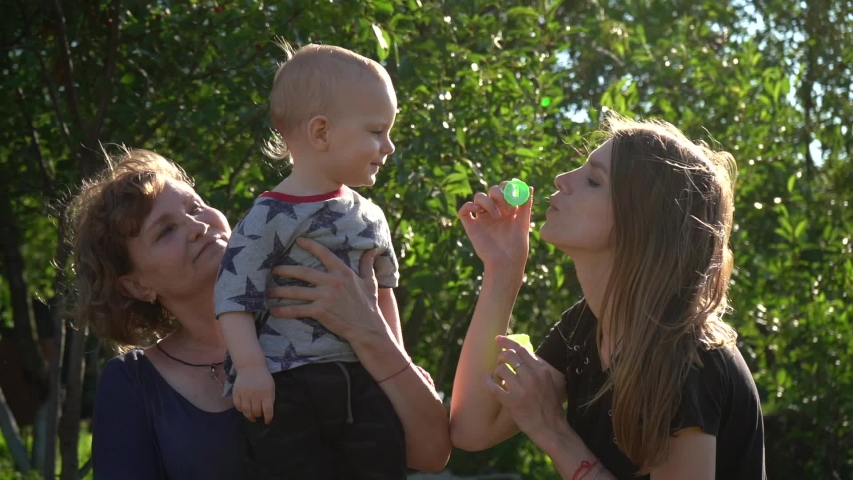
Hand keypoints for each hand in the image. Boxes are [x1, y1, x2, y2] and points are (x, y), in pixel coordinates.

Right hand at [232, 364, 274, 424]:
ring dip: (249, 416)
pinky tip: (244, 410)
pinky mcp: (236, 392)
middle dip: (258, 416)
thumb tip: (268, 412)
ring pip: (246, 411)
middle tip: (259, 416)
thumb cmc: (263, 377)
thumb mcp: (271, 386)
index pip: (268, 410)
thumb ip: (270, 399)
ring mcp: (244, 394)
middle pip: (256, 412)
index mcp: (266, 393)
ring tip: (252, 417)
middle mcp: (255, 395)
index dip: (268, 418)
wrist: (251, 366)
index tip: (267, 421)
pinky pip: (238, 406)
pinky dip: (241, 410)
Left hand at [267, 237, 386, 343]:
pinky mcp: (320, 311)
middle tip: (273, 269)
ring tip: (267, 290)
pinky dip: (284, 310)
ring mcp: (325, 297)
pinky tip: (273, 310)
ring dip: (279, 291)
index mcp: (343, 272)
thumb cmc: (369, 305)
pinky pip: (297, 309)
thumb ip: (368, 264)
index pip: (324, 254)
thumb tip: (374, 249)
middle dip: (285, 270)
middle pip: (302, 272)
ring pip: (296, 291)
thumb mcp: (370, 281)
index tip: (298, 241)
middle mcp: (332, 281)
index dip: (310, 246)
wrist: (368, 328)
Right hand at [458, 182, 533, 271]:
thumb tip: (529, 187)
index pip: (504, 188)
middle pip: (492, 190)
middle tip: (508, 209)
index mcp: (506, 207)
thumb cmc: (518, 245)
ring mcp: (481, 217)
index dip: (508, 187)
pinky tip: (478, 211)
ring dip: (488, 201)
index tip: (515, 197)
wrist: (507, 262)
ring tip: (497, 216)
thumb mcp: (524, 222)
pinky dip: (468, 206)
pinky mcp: (471, 226)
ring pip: (479, 196)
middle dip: (500, 194)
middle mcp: (493, 210)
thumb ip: (525, 204)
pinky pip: (464, 210)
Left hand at [486, 335, 564, 441]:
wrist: (552, 428)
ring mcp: (522, 390)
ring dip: (496, 371)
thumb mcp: (549, 382)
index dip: (507, 342)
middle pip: (509, 356)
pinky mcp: (512, 403)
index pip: (521, 349)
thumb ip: (537, 369)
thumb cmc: (549, 406)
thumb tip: (521, 355)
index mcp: (541, 370)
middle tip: (499, 362)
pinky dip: (488, 381)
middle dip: (500, 357)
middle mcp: (532, 377)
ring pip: (500, 369)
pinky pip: (494, 387)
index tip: (498, 339)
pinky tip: (488, 380)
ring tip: (498, 376)